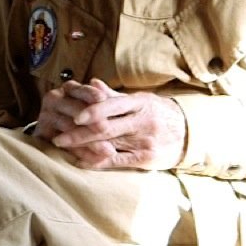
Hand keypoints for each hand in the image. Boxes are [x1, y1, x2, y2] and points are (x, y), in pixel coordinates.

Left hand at [37, 79, 185, 169]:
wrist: (187, 133)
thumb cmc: (156, 113)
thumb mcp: (140, 100)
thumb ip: (114, 95)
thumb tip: (91, 83)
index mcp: (140, 103)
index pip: (114, 105)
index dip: (93, 111)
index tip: (74, 116)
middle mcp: (142, 121)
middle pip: (107, 128)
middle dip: (79, 133)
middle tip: (57, 137)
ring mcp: (144, 141)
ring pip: (109, 144)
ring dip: (83, 147)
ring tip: (63, 147)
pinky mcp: (145, 158)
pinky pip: (118, 161)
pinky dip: (98, 162)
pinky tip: (81, 162)